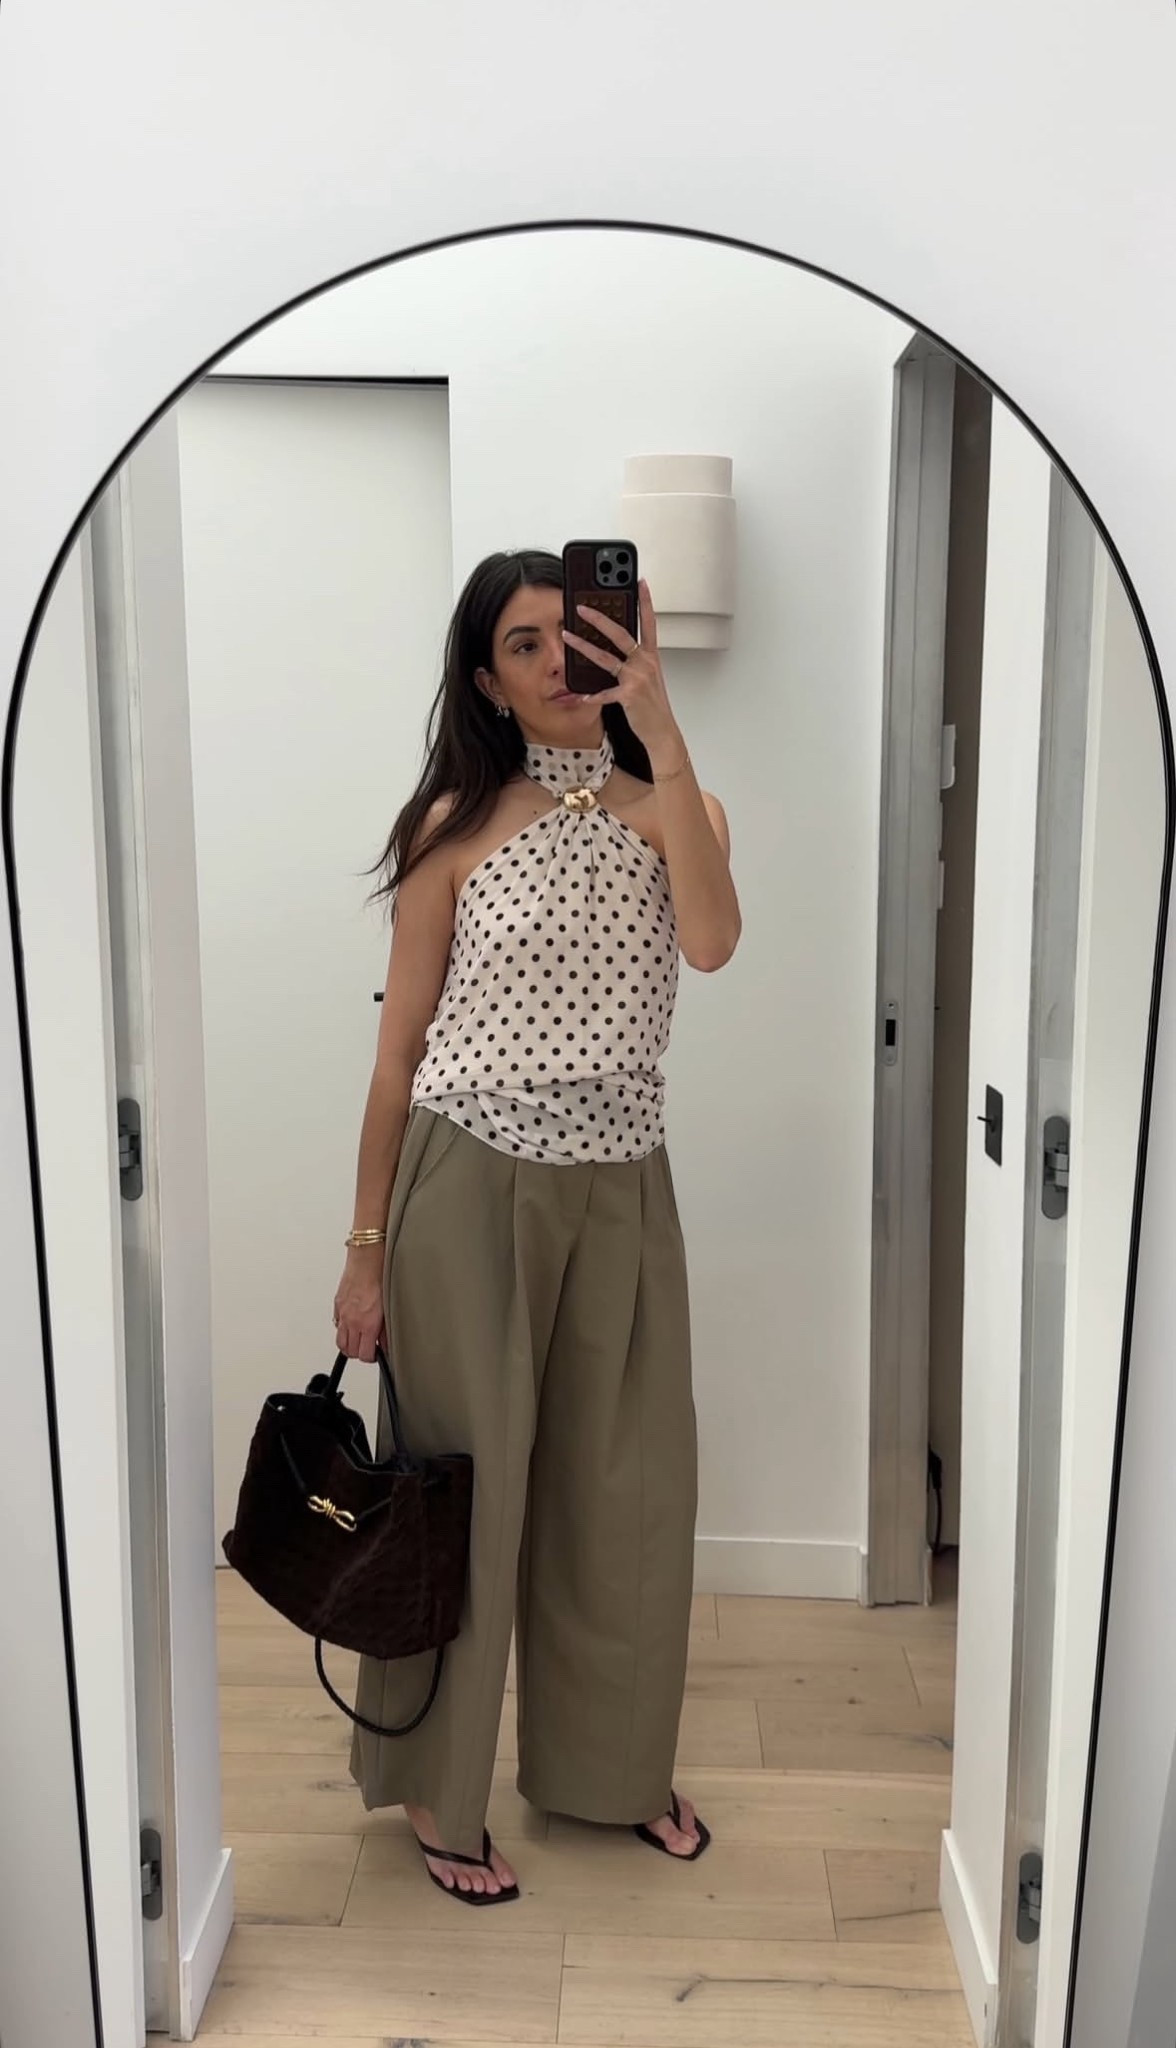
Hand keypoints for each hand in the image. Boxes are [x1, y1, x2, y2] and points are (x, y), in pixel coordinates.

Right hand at [333, 1249, 384, 1362]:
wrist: (367, 1257)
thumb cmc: (380, 1275)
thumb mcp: (389, 1306)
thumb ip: (387, 1329)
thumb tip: (387, 1343)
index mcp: (367, 1323)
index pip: (364, 1354)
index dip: (371, 1357)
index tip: (377, 1353)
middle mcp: (352, 1320)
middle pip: (349, 1351)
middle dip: (359, 1353)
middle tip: (369, 1347)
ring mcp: (342, 1312)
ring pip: (340, 1340)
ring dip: (349, 1344)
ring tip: (359, 1339)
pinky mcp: (337, 1304)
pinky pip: (337, 1324)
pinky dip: (344, 1328)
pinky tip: (353, 1323)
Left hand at [562, 579, 681, 758]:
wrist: (662, 731)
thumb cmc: (652, 705)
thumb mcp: (647, 677)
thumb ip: (634, 661)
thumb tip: (613, 649)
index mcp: (651, 656)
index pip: (649, 623)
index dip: (645, 601)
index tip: (639, 582)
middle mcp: (645, 663)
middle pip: (621, 634)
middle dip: (600, 619)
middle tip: (582, 607)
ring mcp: (637, 678)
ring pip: (606, 658)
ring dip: (584, 647)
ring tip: (567, 636)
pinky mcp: (629, 695)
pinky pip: (605, 693)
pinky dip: (593, 696)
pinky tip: (581, 697)